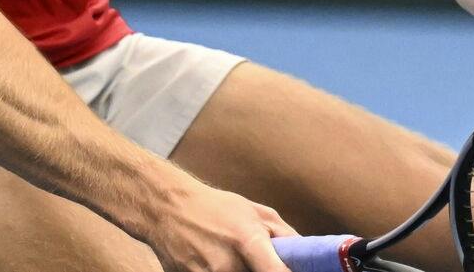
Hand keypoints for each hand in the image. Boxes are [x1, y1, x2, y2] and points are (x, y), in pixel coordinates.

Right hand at [138, 177, 299, 271]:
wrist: (167, 208)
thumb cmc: (216, 208)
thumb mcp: (255, 211)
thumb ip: (284, 235)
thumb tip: (305, 254)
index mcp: (248, 241)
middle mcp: (227, 264)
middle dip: (260, 270)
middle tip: (256, 260)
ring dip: (240, 271)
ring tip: (230, 257)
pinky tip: (214, 261)